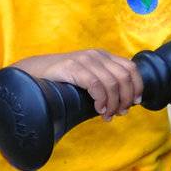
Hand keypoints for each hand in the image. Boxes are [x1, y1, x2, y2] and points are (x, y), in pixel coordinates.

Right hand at [14, 50, 142, 120]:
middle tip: (119, 113)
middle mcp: (96, 55)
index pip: (130, 68)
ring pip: (112, 83)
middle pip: (124, 77)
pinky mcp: (73, 67)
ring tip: (107, 115)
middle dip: (126, 98)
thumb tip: (123, 106)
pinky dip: (101, 100)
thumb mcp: (87, 80)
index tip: (135, 102)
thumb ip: (103, 86)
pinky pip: (95, 85)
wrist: (33, 74)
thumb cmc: (61, 82)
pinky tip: (98, 109)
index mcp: (103, 56)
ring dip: (113, 103)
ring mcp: (84, 60)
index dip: (137, 86)